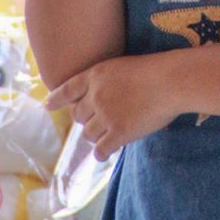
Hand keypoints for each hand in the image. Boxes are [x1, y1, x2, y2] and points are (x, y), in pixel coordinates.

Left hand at [45, 53, 182, 160]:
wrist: (171, 81)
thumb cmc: (156, 69)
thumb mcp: (125, 66)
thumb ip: (111, 81)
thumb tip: (105, 98)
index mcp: (95, 75)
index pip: (68, 89)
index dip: (57, 99)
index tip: (48, 105)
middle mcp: (95, 96)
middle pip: (79, 116)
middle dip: (87, 119)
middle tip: (98, 121)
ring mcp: (106, 115)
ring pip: (89, 134)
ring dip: (97, 135)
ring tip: (107, 135)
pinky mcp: (118, 133)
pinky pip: (101, 149)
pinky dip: (102, 152)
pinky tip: (105, 153)